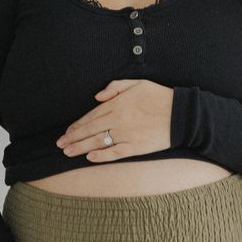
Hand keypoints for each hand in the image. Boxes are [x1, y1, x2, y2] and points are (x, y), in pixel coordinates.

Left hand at [57, 79, 172, 161]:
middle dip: (73, 137)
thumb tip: (97, 96)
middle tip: (60, 144)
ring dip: (80, 147)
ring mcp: (126, 134)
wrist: (182, 115)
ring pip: (97, 142)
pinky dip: (101, 155)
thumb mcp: (138, 84)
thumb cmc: (160, 97)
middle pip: (90, 130)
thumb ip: (115, 87)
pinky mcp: (135, 147)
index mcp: (118, 103)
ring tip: (67, 152)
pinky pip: (114, 153)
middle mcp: (119, 119)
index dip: (77, 125)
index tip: (67, 131)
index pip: (91, 116)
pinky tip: (89, 157)